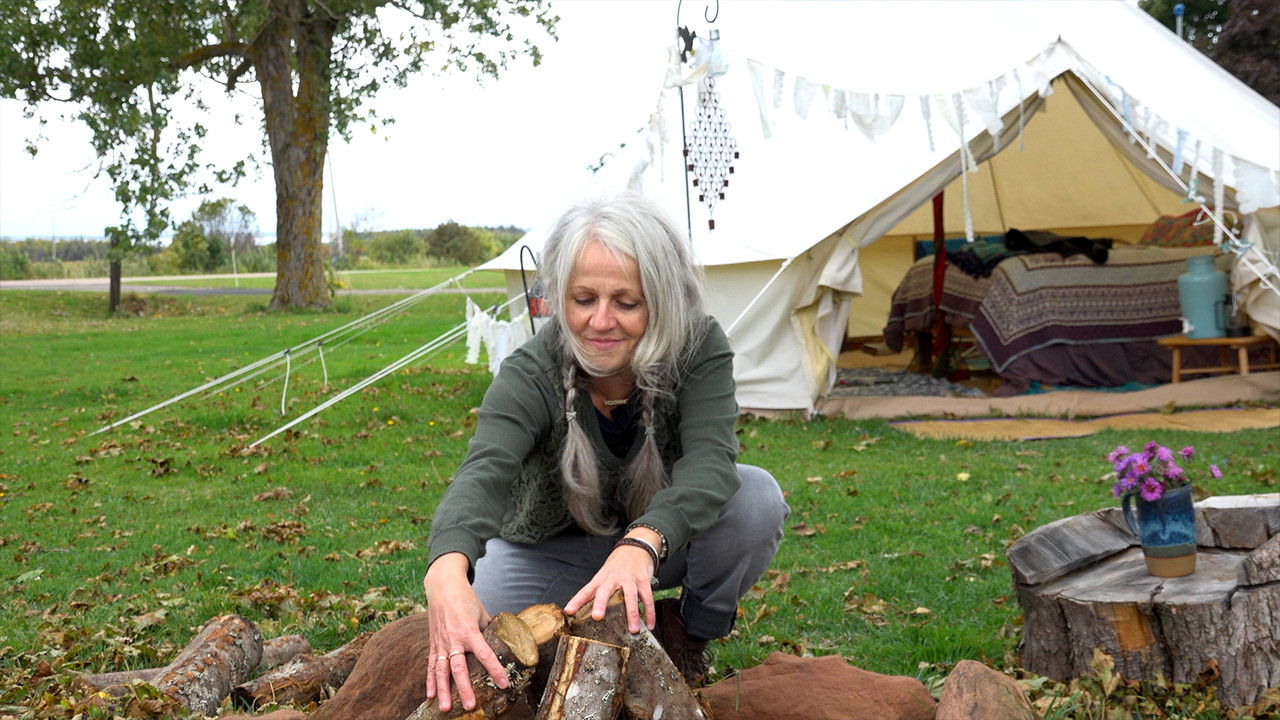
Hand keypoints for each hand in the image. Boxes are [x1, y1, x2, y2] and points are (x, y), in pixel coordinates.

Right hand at [423, 553, 509, 711]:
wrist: (443, 585)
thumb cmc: (465, 598)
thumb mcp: (482, 612)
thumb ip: (490, 629)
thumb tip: (505, 641)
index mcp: (470, 630)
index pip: (484, 654)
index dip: (495, 670)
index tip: (503, 684)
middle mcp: (454, 639)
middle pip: (459, 668)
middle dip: (464, 688)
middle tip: (470, 705)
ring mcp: (441, 642)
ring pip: (441, 671)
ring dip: (443, 690)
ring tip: (445, 708)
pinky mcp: (433, 643)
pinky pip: (431, 665)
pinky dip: (429, 681)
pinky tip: (430, 696)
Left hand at [563, 531, 659, 634]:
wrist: (636, 547)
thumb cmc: (617, 566)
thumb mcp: (603, 576)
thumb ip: (595, 592)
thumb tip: (579, 611)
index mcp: (601, 579)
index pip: (586, 590)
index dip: (576, 601)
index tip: (568, 611)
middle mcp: (613, 578)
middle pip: (605, 591)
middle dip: (601, 603)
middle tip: (597, 617)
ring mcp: (629, 579)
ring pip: (630, 597)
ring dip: (633, 614)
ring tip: (633, 630)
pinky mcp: (643, 580)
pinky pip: (647, 598)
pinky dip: (649, 612)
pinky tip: (649, 625)